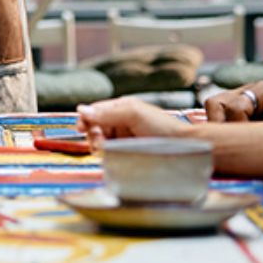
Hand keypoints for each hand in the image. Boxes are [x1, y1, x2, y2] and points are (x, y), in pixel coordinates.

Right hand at [77, 97, 192, 143]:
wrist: (182, 146)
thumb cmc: (161, 126)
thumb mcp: (133, 114)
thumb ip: (107, 113)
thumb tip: (81, 110)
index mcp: (121, 108)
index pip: (95, 111)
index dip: (86, 118)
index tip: (81, 128)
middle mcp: (120, 122)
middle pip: (94, 127)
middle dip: (93, 133)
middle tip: (99, 140)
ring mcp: (122, 139)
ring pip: (99, 141)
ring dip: (97, 144)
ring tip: (105, 148)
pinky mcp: (125, 153)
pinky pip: (108, 153)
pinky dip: (105, 154)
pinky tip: (110, 154)